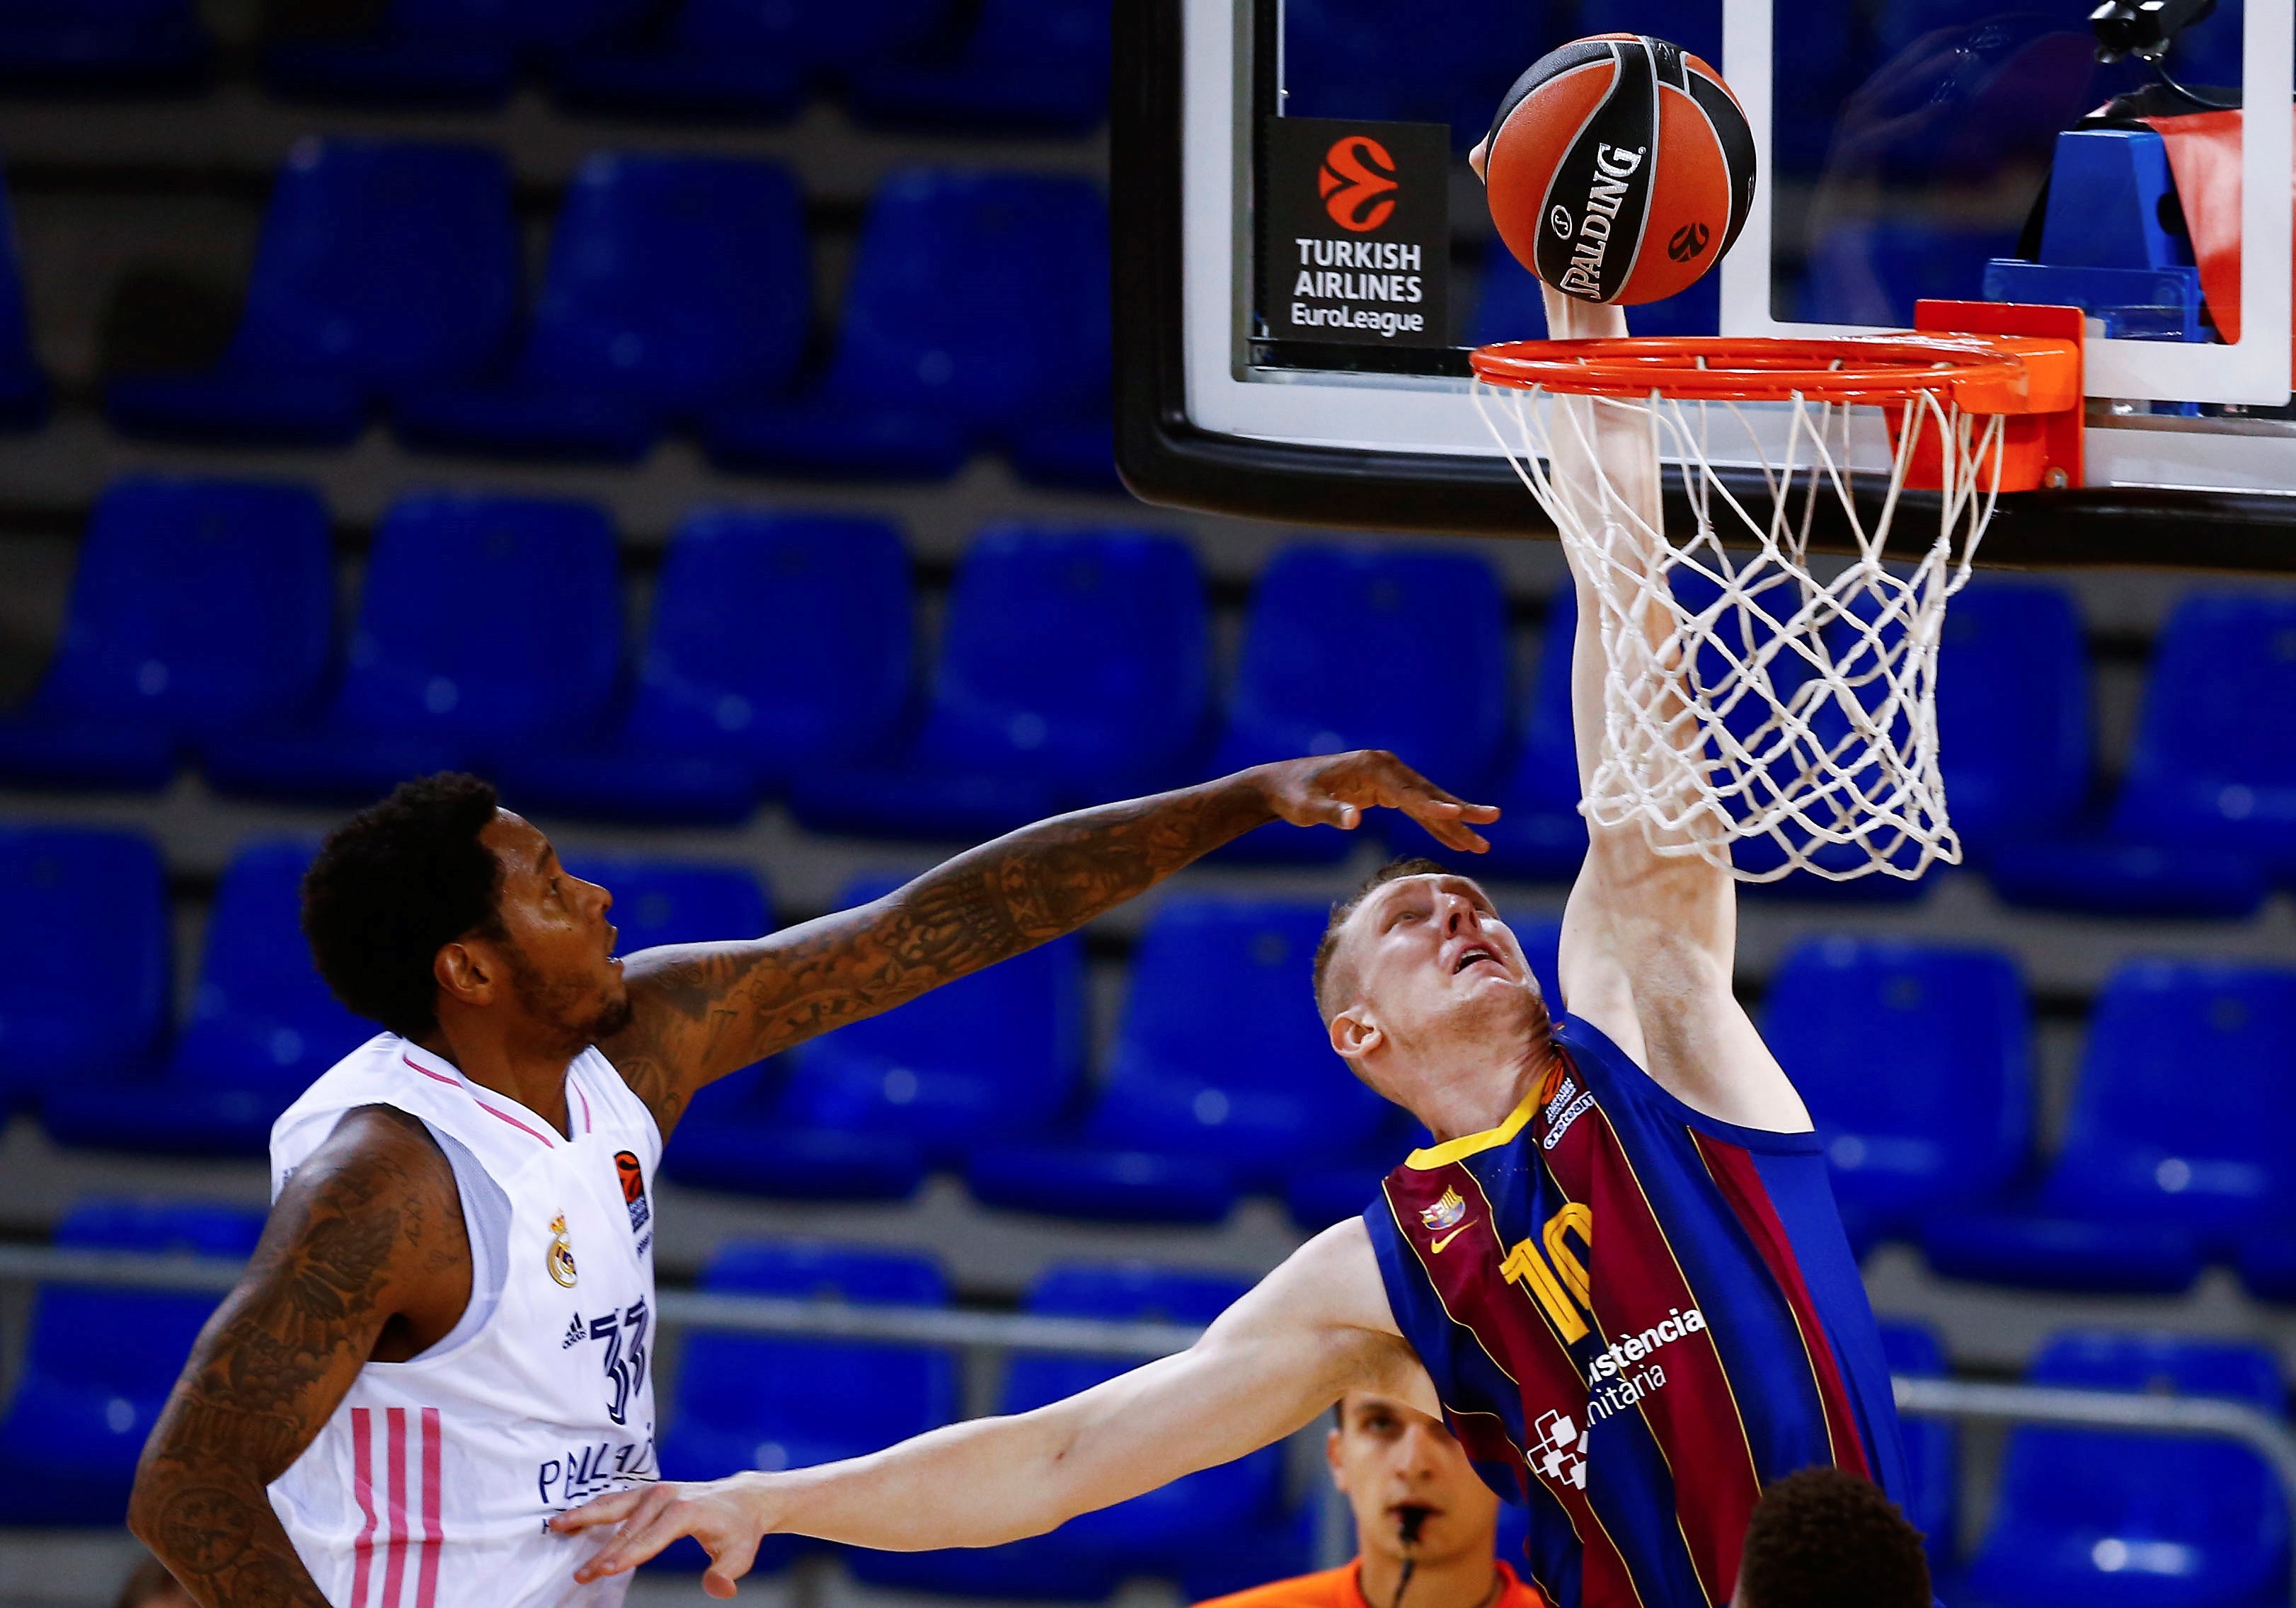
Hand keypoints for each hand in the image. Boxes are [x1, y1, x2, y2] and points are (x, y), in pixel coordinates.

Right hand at [556, 1475, 775, 1598]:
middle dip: (602, 1552)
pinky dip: (592, 1508)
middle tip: (580, 1575)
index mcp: (686, 1511)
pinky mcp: (647, 1491)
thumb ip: (726, 1573)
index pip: (650, 1537)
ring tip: (556, 1526)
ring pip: (614, 1505)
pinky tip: (570, 1518)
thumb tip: (718, 1589)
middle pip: (627, 1527)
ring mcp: (654, 1491)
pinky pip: (615, 1500)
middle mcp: (666, 1496)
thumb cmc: (739, 1530)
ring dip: (584, 1516)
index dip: (627, 1555)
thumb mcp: (740, 1554)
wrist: (742, 1498)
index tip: (604, 1570)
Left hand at [1253, 752, 1498, 853]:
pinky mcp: (1385, 790)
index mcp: (1371, 767)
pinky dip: (1435, 824)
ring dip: (1454, 823)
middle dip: (1459, 812)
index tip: (1456, 817)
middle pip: (1428, 793)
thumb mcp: (1306, 808)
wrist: (1279, 785)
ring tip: (1482, 843)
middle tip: (1491, 822)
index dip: (1432, 806)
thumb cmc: (1292, 795)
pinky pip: (1417, 808)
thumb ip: (1330, 813)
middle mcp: (1385, 767)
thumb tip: (1354, 820)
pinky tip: (1454, 838)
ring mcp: (1388, 777)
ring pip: (1427, 802)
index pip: (1408, 791)